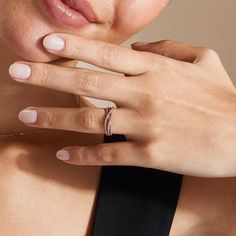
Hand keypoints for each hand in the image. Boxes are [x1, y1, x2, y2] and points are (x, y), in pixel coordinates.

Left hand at [8, 34, 235, 176]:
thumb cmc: (222, 98)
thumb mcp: (203, 59)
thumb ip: (167, 47)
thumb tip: (136, 48)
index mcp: (156, 70)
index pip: (106, 54)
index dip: (74, 47)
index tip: (46, 43)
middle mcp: (145, 95)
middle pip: (87, 83)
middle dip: (48, 76)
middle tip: (17, 72)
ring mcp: (145, 126)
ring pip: (90, 120)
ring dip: (55, 117)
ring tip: (28, 115)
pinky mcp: (149, 155)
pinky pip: (108, 154)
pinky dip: (83, 155)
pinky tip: (63, 154)